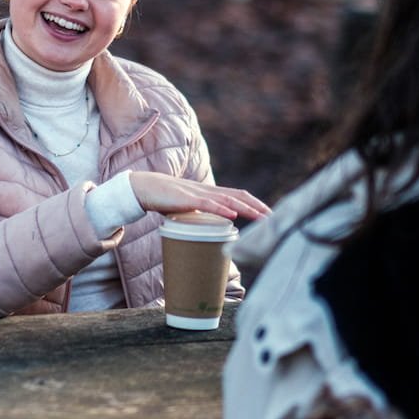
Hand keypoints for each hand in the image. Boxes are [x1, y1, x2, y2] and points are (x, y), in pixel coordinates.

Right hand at [129, 172, 270, 221]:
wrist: (145, 189)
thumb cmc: (165, 200)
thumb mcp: (188, 208)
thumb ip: (199, 215)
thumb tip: (209, 230)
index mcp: (209, 193)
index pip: (237, 195)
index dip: (254, 203)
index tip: (268, 213)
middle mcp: (207, 191)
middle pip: (238, 196)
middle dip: (257, 206)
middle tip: (273, 218)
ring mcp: (198, 194)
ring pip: (227, 200)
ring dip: (246, 208)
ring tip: (261, 217)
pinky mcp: (187, 200)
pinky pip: (208, 205)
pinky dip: (222, 210)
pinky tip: (233, 215)